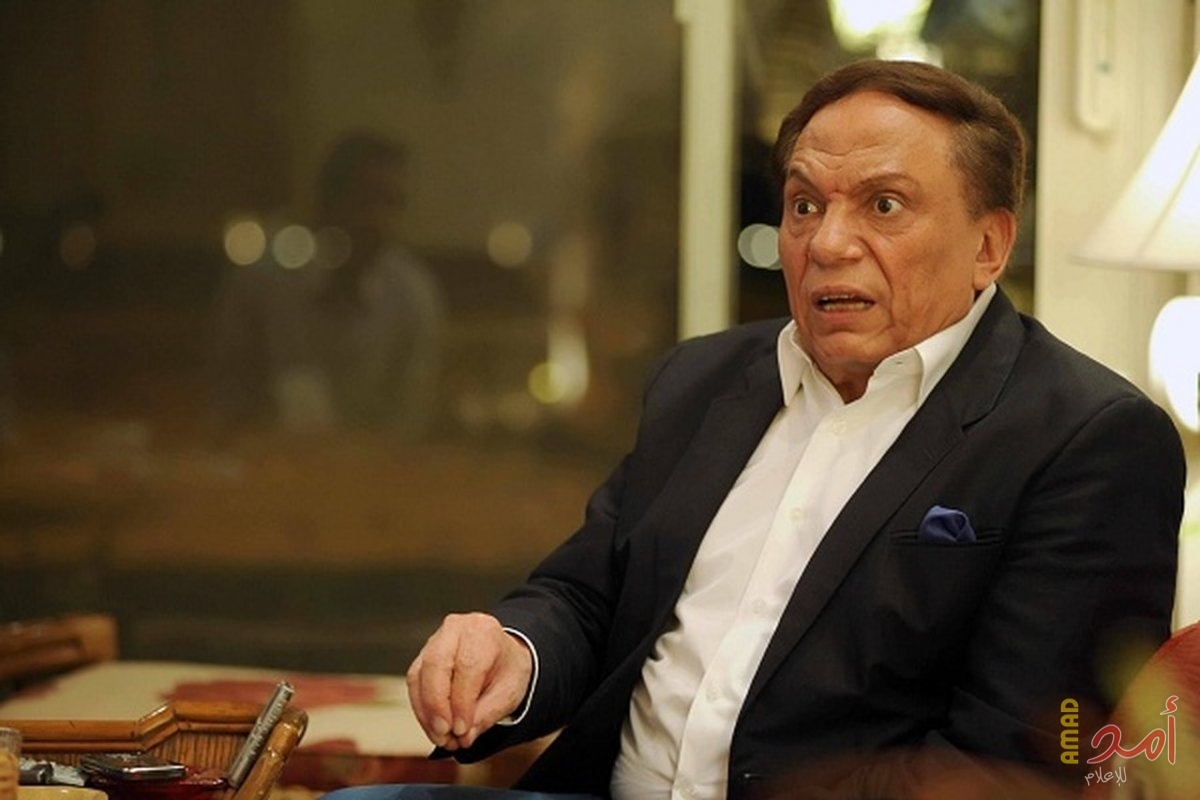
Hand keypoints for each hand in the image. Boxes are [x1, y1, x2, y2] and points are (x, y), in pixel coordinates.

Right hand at [407, 612, 533, 750]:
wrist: (500, 656)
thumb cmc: (506, 670)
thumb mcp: (509, 692)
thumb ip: (487, 714)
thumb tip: (464, 736)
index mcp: (483, 630)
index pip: (467, 665)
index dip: (462, 702)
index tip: (462, 730)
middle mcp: (455, 629)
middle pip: (436, 665)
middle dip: (437, 706)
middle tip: (445, 736)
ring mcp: (434, 640)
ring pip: (420, 676)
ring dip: (427, 712)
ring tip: (442, 738)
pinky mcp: (422, 657)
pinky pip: (414, 683)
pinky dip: (421, 710)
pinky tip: (433, 728)